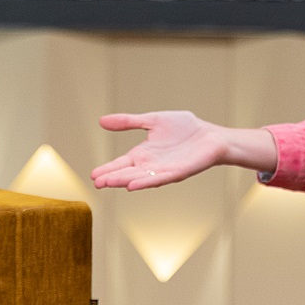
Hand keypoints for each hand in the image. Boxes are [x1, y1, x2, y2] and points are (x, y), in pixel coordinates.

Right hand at [92, 111, 276, 189]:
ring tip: (109, 184)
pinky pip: (160, 178)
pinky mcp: (178, 172)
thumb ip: (129, 121)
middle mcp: (151, 165)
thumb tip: (102, 120)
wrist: (211, 136)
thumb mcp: (152, 120)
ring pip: (140, 177)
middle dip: (112, 178)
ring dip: (125, 181)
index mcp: (144, 154)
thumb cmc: (185, 129)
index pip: (121, 163)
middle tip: (96, 183)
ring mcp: (164, 170)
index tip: (93, 175)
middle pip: (127, 173)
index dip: (108, 169)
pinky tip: (134, 185)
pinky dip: (146, 181)